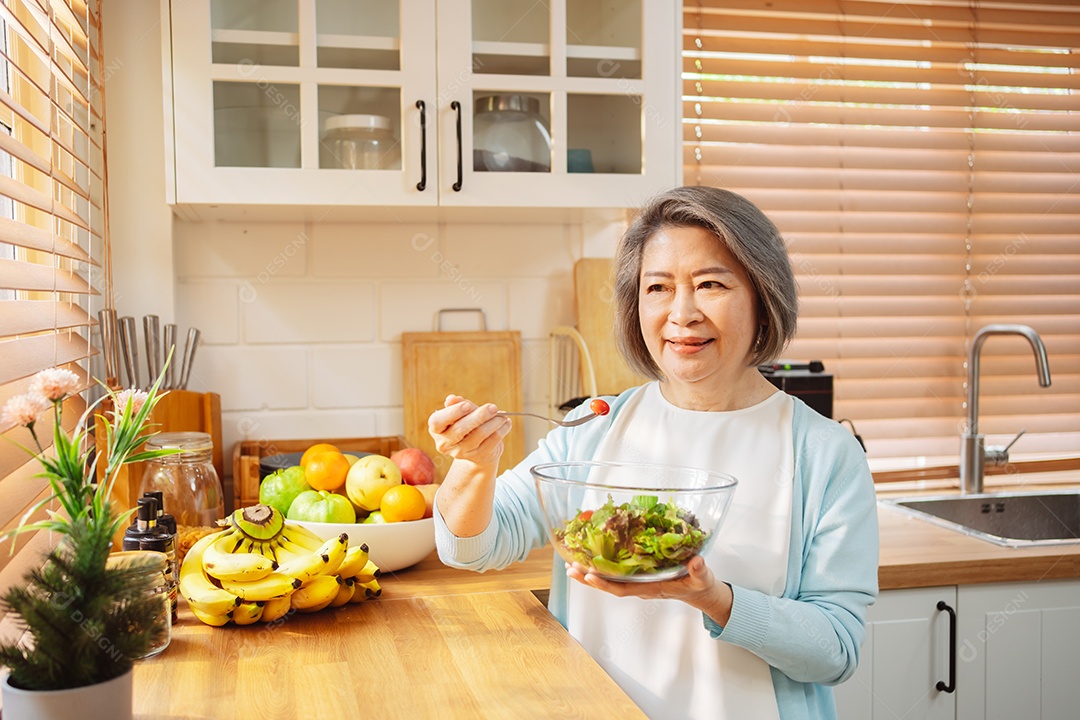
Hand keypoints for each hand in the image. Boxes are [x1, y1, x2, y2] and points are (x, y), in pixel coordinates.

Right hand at [427, 394, 512, 468]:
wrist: (478, 448)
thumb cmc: (467, 424)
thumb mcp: (462, 413)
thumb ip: (458, 405)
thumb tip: (452, 399)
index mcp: (437, 429)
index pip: (438, 421)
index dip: (452, 413)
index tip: (467, 405)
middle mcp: (445, 443)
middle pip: (460, 429)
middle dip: (478, 416)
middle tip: (492, 407)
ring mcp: (461, 452)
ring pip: (478, 434)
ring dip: (494, 422)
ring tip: (503, 415)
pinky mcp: (477, 457)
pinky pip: (491, 442)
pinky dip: (501, 430)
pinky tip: (506, 423)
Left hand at [565, 555, 733, 624]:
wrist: (699, 590)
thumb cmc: (698, 585)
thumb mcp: (701, 578)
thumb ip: (699, 570)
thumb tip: (696, 562)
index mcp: (651, 588)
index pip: (623, 588)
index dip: (605, 583)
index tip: (590, 575)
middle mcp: (640, 586)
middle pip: (609, 585)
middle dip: (589, 578)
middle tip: (570, 568)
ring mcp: (638, 581)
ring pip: (609, 580)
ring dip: (590, 573)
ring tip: (571, 565)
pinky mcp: (638, 574)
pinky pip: (616, 573)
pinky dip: (601, 567)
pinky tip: (590, 558)